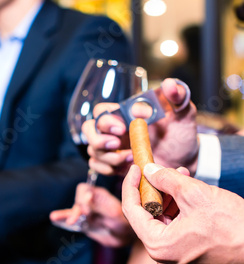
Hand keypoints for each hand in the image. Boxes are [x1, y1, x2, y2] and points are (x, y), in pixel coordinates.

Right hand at [50, 183, 134, 246]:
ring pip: (71, 210)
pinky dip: (62, 219)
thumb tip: (86, 196)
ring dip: (65, 213)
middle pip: (77, 200)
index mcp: (98, 195)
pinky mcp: (82, 223)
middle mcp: (90, 202)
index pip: (84, 189)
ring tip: (55, 216)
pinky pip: (69, 220)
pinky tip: (54, 218)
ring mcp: (85, 213)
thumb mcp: (114, 213)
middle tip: (81, 217)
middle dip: (77, 208)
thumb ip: (99, 205)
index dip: (82, 197)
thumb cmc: (124, 223)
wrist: (125, 238)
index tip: (86, 209)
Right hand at [82, 78, 198, 175]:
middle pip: (89, 130)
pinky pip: (96, 166)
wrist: (184, 159)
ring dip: (108, 157)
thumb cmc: (181, 133)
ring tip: (131, 158)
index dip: (107, 120)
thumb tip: (169, 84)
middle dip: (98, 139)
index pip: (101, 111)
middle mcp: (114, 130)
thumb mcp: (183, 114)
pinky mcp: (113, 164)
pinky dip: (106, 168)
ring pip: (93, 150)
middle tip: (116, 144)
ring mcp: (111, 148)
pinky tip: (124, 168)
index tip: (122, 128)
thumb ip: (178, 96)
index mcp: (125, 114)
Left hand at [122, 163, 243, 263]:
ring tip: (181, 174)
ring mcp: (174, 256)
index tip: (136, 166)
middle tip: (160, 168)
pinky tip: (188, 190)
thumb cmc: (233, 226)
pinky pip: (173, 226)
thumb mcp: (195, 194)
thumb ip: (166, 179)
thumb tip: (148, 170)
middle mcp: (161, 256)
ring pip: (160, 218)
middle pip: (145, 214)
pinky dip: (177, 207)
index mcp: (158, 245)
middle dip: (153, 188)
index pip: (131, 209)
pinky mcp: (187, 253)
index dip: (131, 184)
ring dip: (167, 195)